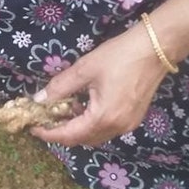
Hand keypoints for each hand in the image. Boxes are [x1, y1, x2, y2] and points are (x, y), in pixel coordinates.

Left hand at [30, 24, 170, 147]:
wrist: (155, 48)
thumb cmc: (118, 56)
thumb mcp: (85, 69)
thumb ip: (61, 86)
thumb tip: (39, 99)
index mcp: (103, 118)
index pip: (69, 135)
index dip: (49, 134)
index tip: (33, 128)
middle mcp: (116, 128)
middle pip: (83, 140)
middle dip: (62, 132)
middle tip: (45, 119)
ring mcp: (128, 124)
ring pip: (95, 136)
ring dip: (77, 128)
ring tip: (62, 111)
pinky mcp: (134, 118)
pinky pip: (107, 128)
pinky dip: (91, 123)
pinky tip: (84, 106)